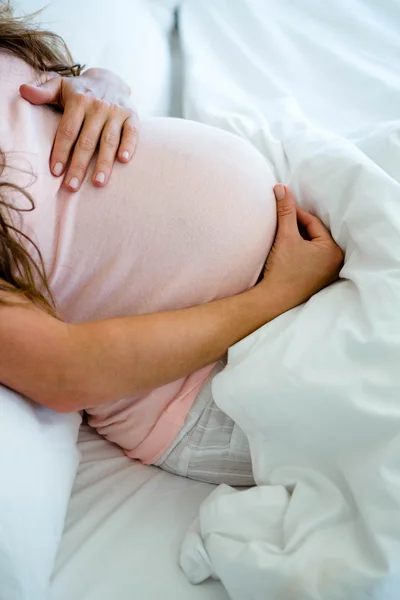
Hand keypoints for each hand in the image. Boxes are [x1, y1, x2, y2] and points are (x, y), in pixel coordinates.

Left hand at [20, 68, 138, 190]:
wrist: (110, 79)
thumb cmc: (80, 91)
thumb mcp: (60, 86)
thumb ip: (43, 91)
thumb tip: (23, 91)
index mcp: (79, 100)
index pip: (68, 130)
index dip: (61, 152)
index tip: (56, 172)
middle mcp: (98, 106)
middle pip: (87, 141)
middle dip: (79, 166)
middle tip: (72, 186)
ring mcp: (116, 112)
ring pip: (109, 141)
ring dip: (104, 163)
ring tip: (98, 183)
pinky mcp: (132, 116)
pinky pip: (132, 133)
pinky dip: (129, 146)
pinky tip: (123, 161)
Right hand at [260, 184, 342, 308]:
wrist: (273, 299)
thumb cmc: (282, 270)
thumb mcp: (285, 236)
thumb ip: (285, 211)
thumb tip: (281, 188)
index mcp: (333, 250)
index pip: (313, 223)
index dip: (295, 213)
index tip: (281, 205)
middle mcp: (335, 262)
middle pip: (314, 234)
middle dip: (297, 225)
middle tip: (281, 217)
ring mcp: (327, 272)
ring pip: (311, 245)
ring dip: (298, 237)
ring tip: (282, 232)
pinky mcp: (317, 279)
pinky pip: (309, 257)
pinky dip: (299, 250)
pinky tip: (286, 248)